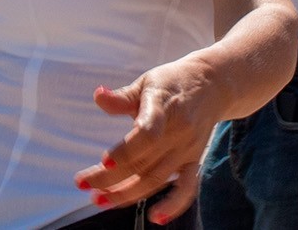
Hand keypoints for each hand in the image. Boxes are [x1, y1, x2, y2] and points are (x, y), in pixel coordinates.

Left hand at [74, 59, 225, 222]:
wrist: (213, 85)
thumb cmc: (171, 83)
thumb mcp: (146, 82)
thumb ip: (122, 96)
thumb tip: (98, 96)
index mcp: (163, 106)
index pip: (147, 132)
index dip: (127, 150)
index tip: (105, 161)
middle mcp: (178, 131)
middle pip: (143, 162)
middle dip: (110, 178)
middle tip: (84, 184)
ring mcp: (187, 149)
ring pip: (156, 178)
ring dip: (127, 193)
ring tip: (100, 200)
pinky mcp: (194, 161)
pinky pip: (187, 188)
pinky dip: (174, 204)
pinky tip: (156, 217)